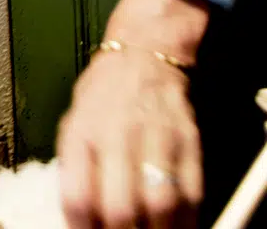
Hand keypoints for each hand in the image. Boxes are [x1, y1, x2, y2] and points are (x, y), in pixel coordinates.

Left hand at [57, 0, 208, 228]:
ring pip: (161, 205)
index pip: (77, 196)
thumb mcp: (74, 124)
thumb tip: (78, 217)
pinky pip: (192, 194)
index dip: (81, 228)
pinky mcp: (190, 144)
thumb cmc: (104, 94)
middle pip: (121, 207)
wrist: (145, 55)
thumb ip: (74, 169)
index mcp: (82, 133)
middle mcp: (119, 136)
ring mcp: (158, 140)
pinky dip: (185, 220)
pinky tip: (176, 226)